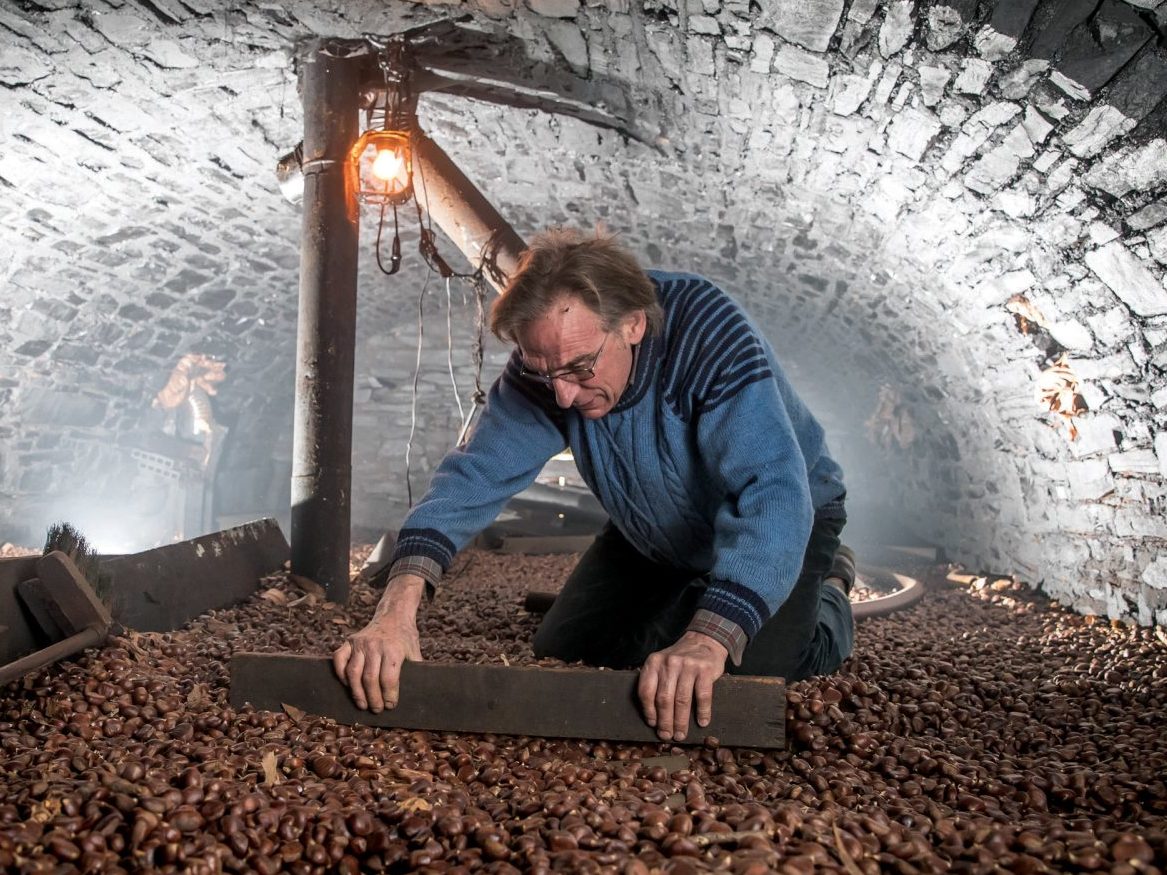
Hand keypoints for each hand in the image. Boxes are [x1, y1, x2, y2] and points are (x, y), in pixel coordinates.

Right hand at [332, 576, 424, 712]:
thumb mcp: (415, 651)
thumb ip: (415, 670)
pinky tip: (348, 686)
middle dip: (373, 698)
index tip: (390, 705)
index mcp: (393, 649)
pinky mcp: (349, 641)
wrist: (393, 615)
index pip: (389, 678)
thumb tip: (418, 693)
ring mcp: (360, 643)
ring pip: (353, 672)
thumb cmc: (405, 637)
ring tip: (362, 704)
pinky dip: (340, 675)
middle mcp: (374, 645)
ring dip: (356, 692)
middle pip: (370, 678)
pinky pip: (339, 660)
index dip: (389, 695)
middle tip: (376, 709)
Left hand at [637, 631, 727, 740]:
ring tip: (681, 734)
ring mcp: (688, 666)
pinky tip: (702, 722)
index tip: (653, 724)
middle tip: (667, 736)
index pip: (646, 691)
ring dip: (681, 722)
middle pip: (664, 699)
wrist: (704, 641)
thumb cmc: (680, 659)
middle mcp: (669, 663)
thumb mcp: (661, 664)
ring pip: (682, 700)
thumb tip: (652, 716)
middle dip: (665, 722)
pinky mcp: (705, 670)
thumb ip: (655, 682)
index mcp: (654, 662)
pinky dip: (703, 712)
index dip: (648, 711)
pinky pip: (703, 696)